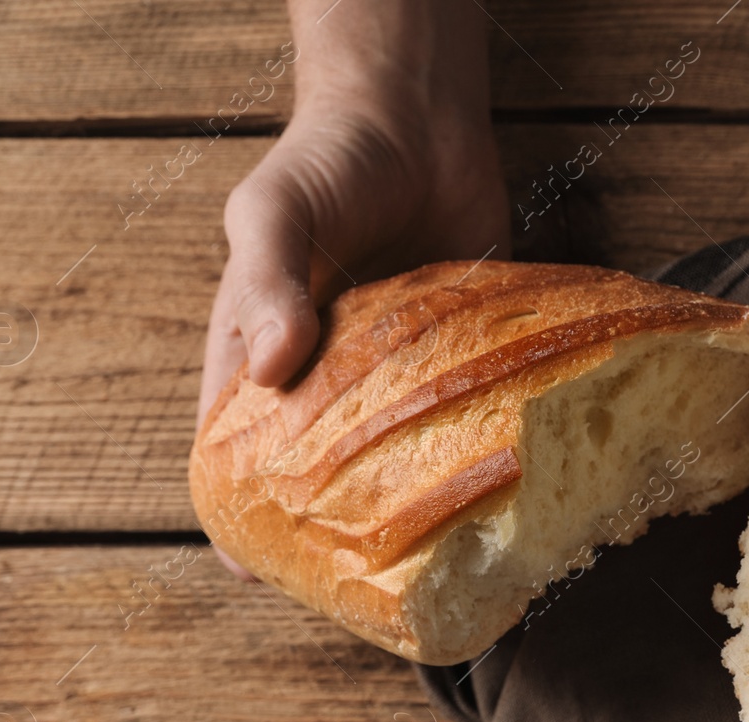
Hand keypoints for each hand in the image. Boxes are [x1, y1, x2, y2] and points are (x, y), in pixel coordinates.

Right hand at [199, 0, 507, 575]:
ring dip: (424, 501)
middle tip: (379, 576)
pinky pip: (471, 416)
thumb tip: (271, 366)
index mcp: (261, 361)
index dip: (245, 519)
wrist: (417, 117)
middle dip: (346, 529)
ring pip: (405, 460)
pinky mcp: (460, 359)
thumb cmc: (326, 161)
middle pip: (327, 478)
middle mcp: (330, 382)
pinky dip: (485, 449)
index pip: (238, 458)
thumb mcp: (273, 212)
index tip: (267, 572)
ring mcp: (398, 378)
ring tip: (452, 548)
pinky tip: (511, 485)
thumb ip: (268, 282)